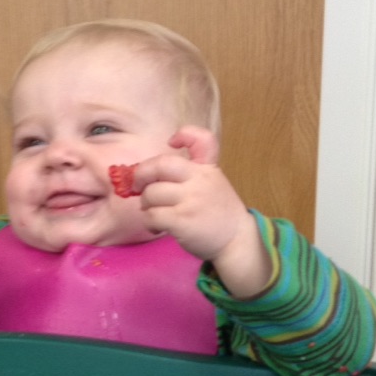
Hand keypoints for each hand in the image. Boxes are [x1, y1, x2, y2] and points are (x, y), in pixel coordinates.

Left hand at [134, 126, 271, 297]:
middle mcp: (199, 180)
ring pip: (151, 193)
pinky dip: (149, 222)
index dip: (184, 134)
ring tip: (153, 213)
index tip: (171, 142)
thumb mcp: (214, 184)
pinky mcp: (182, 220)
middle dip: (141, 175)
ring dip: (145, 205)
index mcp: (207, 169)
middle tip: (138, 187)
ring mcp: (191, 200)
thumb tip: (152, 172)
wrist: (237, 241)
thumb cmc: (219, 214)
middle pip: (160, 165)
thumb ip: (194, 172)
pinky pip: (152, 215)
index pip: (201, 139)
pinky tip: (156, 227)